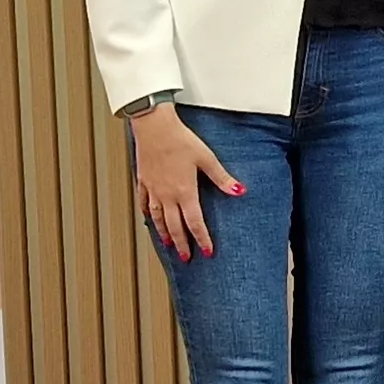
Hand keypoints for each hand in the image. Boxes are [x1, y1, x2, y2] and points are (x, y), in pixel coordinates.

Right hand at [128, 108, 240, 259]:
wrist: (154, 126)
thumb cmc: (179, 139)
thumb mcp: (206, 158)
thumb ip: (222, 178)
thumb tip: (239, 190)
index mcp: (184, 191)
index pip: (195, 223)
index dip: (202, 239)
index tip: (207, 251)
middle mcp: (167, 195)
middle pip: (175, 226)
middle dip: (182, 243)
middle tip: (186, 257)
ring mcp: (153, 189)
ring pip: (158, 219)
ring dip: (164, 234)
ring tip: (168, 245)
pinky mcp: (144, 181)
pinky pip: (144, 203)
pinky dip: (147, 214)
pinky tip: (149, 219)